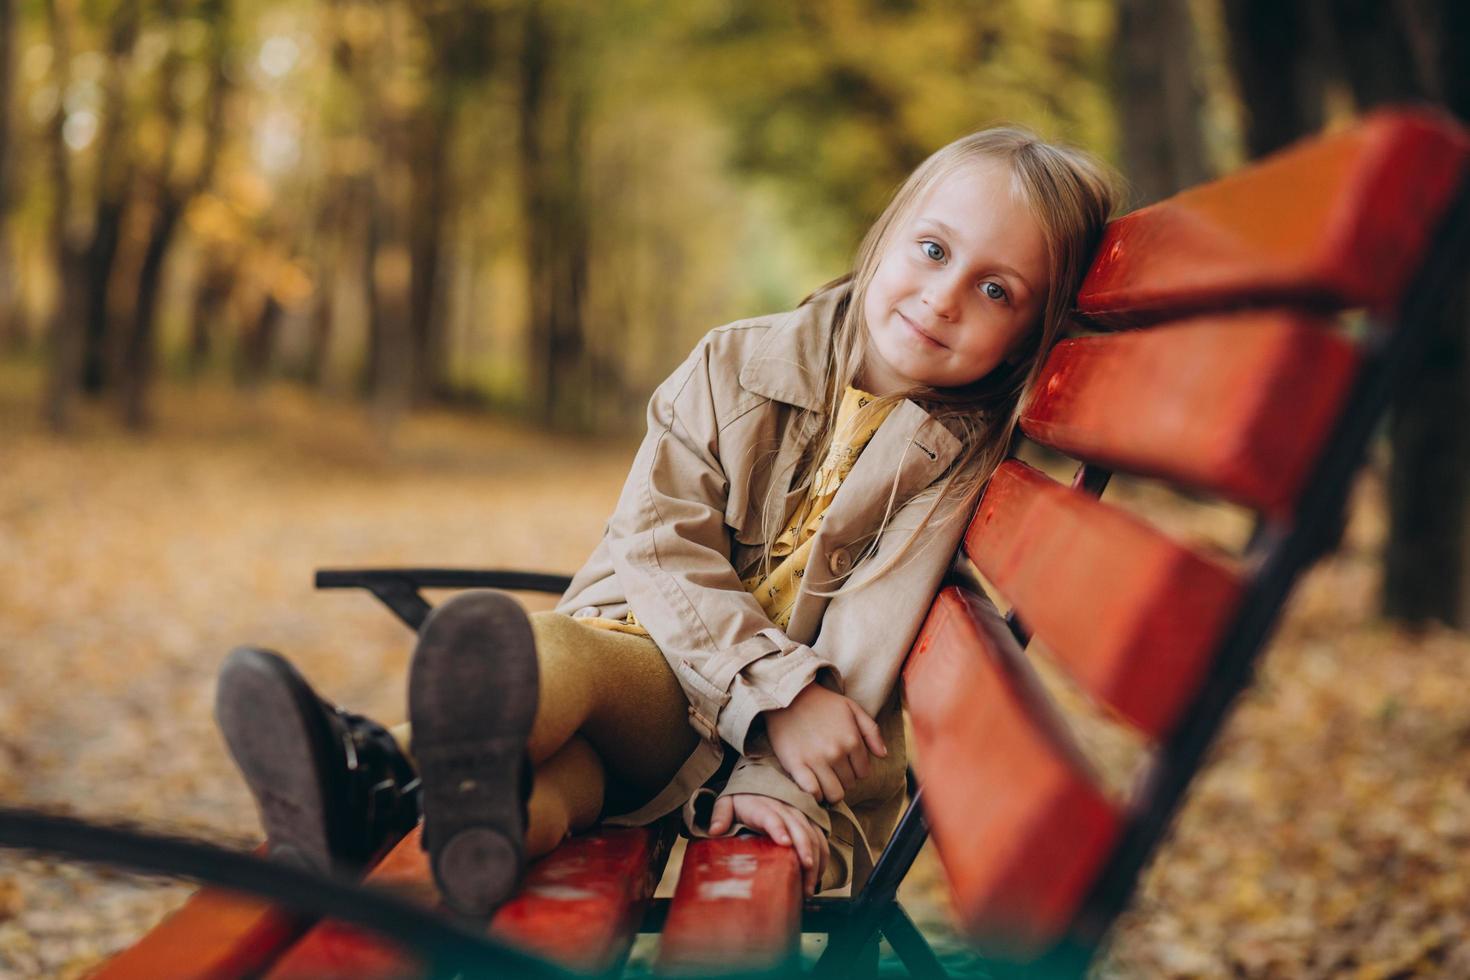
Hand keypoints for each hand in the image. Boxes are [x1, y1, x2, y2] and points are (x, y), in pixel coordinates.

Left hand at [709, 793, 827, 895]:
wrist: (758, 779)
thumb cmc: (741, 797)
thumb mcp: (727, 801)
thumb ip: (720, 814)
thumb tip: (714, 831)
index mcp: (762, 805)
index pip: (771, 817)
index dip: (779, 829)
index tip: (785, 843)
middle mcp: (784, 808)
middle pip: (799, 829)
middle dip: (805, 853)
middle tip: (804, 880)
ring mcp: (798, 813)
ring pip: (813, 835)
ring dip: (815, 861)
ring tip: (809, 887)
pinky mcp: (807, 819)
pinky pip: (820, 837)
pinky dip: (822, 856)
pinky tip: (817, 876)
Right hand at [762, 683, 886, 804]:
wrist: (788, 697)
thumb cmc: (822, 702)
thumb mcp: (852, 708)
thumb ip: (872, 731)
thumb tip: (883, 755)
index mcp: (852, 740)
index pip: (863, 772)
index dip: (856, 769)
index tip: (846, 763)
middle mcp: (836, 752)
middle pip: (849, 784)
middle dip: (843, 778)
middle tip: (832, 768)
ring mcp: (816, 760)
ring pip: (834, 793)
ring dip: (831, 790)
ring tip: (824, 780)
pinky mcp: (796, 765)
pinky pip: (812, 792)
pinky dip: (815, 795)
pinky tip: (813, 786)